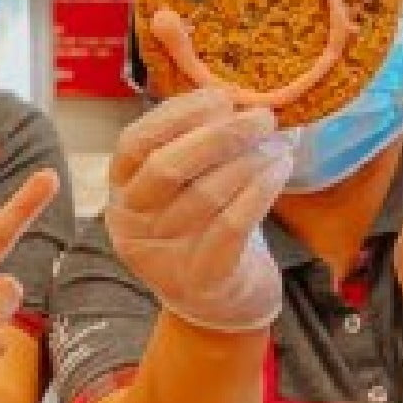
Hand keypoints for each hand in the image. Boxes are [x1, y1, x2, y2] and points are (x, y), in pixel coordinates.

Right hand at [104, 87, 293, 332]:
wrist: (220, 306)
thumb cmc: (205, 230)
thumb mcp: (186, 188)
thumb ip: (194, 146)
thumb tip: (230, 98)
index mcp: (121, 192)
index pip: (136, 143)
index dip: (177, 114)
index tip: (220, 97)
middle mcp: (131, 224)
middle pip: (167, 167)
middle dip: (219, 135)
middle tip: (261, 118)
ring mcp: (162, 255)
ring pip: (206, 194)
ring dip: (250, 161)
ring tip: (279, 145)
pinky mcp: (201, 278)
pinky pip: (232, 225)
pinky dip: (260, 191)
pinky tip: (280, 170)